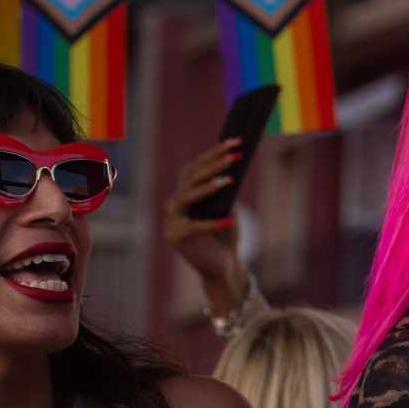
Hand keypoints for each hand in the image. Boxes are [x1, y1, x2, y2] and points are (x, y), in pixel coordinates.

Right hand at [161, 140, 250, 306]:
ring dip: (208, 187)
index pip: (197, 167)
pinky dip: (212, 223)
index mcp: (186, 194)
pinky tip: (230, 221)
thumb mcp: (227, 209)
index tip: (236, 141)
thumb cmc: (226, 235)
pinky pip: (195, 227)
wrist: (222, 266)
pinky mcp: (177, 238)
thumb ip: (225, 192)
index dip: (215, 153)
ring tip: (229, 180)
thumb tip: (233, 166)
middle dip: (214, 165)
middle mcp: (175, 204)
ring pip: (187, 197)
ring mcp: (173, 220)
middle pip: (192, 179)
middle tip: (235, 155)